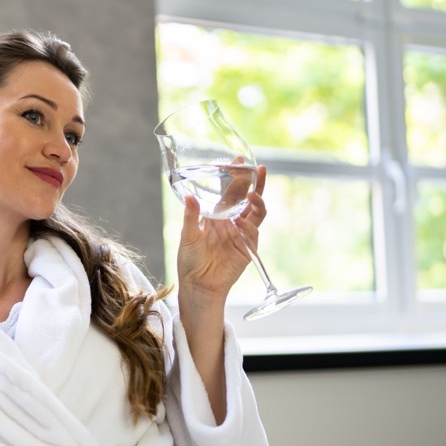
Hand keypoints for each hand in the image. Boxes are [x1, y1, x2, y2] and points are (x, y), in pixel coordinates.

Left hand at [176, 163, 265, 301]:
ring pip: (256, 212)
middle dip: (253, 183)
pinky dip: (249, 226)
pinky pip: (253, 232)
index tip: (238, 160)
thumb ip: (191, 216)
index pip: (230, 191)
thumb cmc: (190, 261)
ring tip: (253, 193)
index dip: (235, 176)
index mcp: (216, 215)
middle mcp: (231, 221)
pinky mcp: (248, 248)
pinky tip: (241, 223)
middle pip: (247, 197)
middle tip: (257, 168)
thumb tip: (189, 196)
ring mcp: (241, 234)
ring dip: (257, 201)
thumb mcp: (187, 235)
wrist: (198, 285)